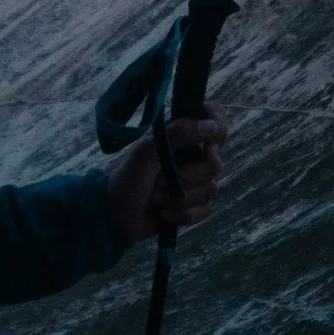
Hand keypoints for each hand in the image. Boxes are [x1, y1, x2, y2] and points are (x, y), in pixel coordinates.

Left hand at [105, 104, 224, 246]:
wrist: (115, 216)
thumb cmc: (128, 178)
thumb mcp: (147, 152)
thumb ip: (177, 134)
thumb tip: (211, 126)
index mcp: (182, 135)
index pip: (215, 118)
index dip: (218, 128)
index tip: (205, 144)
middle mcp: (194, 155)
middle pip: (215, 163)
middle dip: (186, 177)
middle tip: (157, 180)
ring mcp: (197, 181)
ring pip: (210, 190)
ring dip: (178, 198)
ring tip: (155, 198)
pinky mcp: (196, 205)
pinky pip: (205, 210)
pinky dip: (182, 214)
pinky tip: (163, 213)